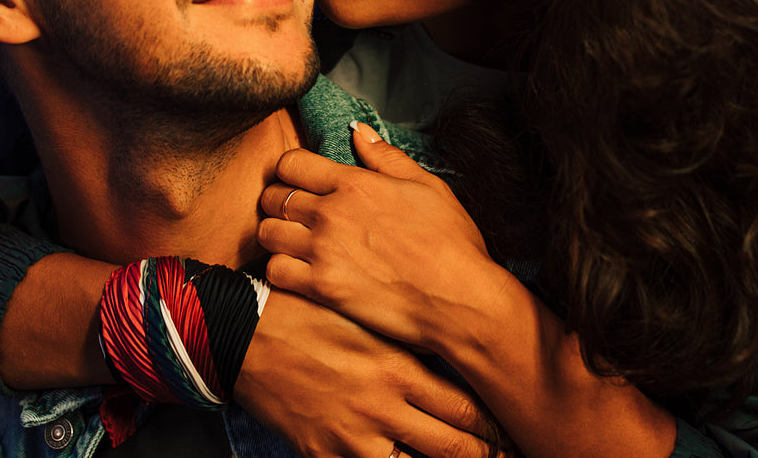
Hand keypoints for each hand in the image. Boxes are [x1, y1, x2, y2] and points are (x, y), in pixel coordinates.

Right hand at [233, 286, 494, 457]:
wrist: (245, 333)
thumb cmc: (308, 314)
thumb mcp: (365, 319)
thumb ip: (406, 346)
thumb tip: (450, 360)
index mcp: (396, 367)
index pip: (464, 409)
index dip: (494, 430)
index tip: (512, 437)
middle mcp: (381, 406)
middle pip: (452, 447)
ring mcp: (351, 437)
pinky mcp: (321, 455)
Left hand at [257, 122, 514, 354]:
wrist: (459, 300)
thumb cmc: (450, 242)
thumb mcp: (426, 186)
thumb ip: (385, 157)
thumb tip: (357, 131)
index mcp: (354, 183)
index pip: (291, 163)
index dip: (289, 170)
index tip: (298, 181)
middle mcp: (331, 213)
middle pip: (272, 196)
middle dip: (277, 200)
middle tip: (292, 213)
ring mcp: (323, 251)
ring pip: (267, 232)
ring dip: (275, 235)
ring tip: (292, 242)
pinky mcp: (322, 288)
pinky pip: (274, 271)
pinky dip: (280, 270)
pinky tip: (298, 271)